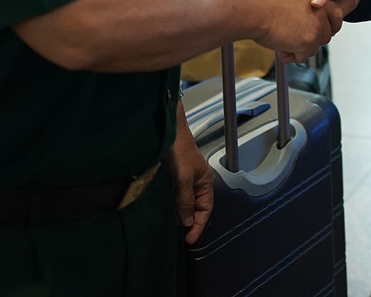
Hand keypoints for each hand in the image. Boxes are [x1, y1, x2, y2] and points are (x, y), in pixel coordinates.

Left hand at [166, 113, 212, 244]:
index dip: (199, 226)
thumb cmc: (179, 148)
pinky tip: (163, 211)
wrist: (166, 131)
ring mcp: (184, 180)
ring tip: (171, 227)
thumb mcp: (184, 178)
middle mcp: (196, 183)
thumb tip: (188, 222)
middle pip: (196, 208)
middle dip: (189, 223)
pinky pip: (174, 197)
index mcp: (205, 182)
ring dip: (179, 215)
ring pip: (184, 204)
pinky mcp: (172, 178)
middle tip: (180, 237)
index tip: (190, 240)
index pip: (206, 210)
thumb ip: (186, 201)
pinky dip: (171, 207)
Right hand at [252, 0, 342, 60]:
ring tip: (284, 46)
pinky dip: (293, 57)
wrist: (255, 9)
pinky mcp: (308, 41)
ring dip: (300, 49)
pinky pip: (303, 56)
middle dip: (311, 40)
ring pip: (314, 47)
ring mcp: (316, 27)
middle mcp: (321, 11)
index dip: (327, 26)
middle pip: (326, 34)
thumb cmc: (264, 2)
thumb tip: (304, 15)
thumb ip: (303, 3)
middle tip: (294, 41)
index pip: (335, 14)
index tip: (319, 33)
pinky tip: (283, 52)